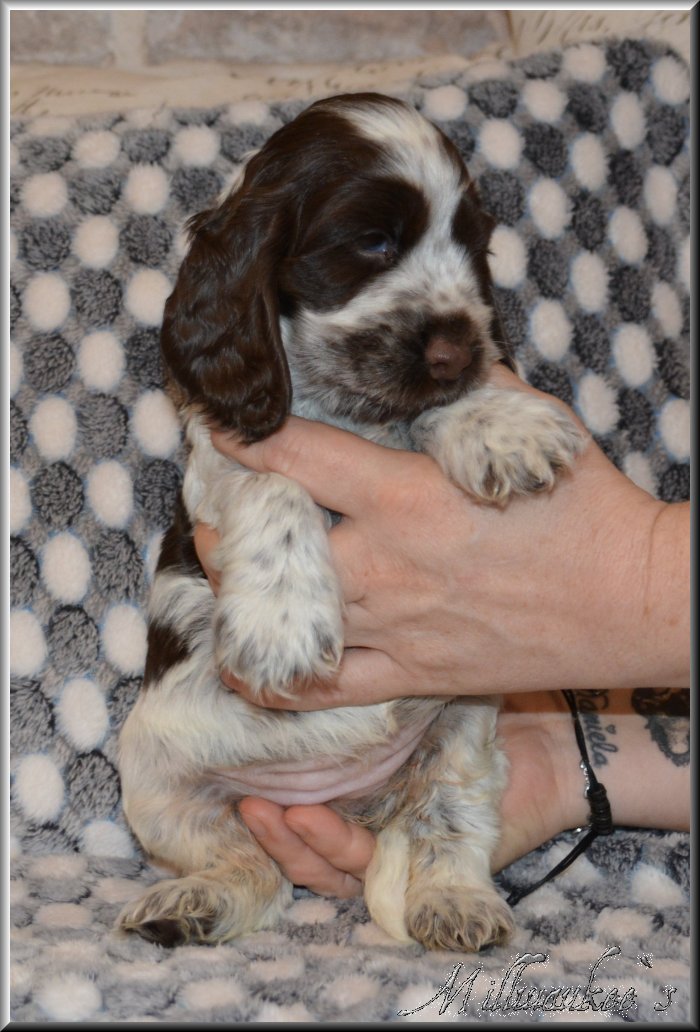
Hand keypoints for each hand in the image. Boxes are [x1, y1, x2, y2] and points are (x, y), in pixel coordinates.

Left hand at [197, 364, 686, 706]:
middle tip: (210, 506)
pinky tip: (248, 657)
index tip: (217, 428)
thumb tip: (430, 364)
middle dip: (221, 524)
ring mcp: (393, 628)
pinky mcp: (410, 676)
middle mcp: (385, 566)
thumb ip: (467, 393)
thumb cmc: (590, 510)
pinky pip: (320, 689)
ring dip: (234, 592)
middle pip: (266, 549)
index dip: (244, 438)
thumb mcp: (532, 428)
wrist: (634, 601)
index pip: (297, 457)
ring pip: (278, 618)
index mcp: (407, 496)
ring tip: (221, 569)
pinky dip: (274, 677)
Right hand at [235, 690, 586, 895]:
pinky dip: (337, 850)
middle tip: (243, 797)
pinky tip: (313, 821)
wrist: (547, 738)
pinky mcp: (424, 864)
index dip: (262, 790)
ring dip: (291, 841)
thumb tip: (291, 642)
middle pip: (301, 839)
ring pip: (326, 862)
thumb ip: (358, 676)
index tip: (232, 762)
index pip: (296, 800)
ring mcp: (394, 844)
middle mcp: (370, 818)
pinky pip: (372, 869)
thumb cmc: (474, 702)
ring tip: (267, 811)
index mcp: (359, 784)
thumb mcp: (408, 688)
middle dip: (267, 827)